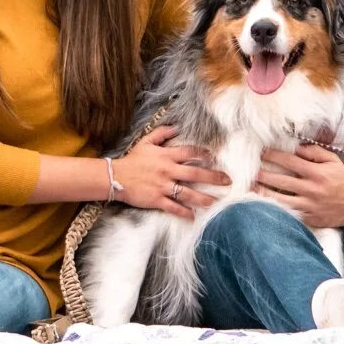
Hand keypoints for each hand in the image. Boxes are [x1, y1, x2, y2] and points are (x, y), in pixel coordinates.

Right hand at [111, 124, 227, 219]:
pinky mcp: (156, 199)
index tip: (214, 158)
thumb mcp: (145, 142)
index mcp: (166, 156)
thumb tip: (176, 127)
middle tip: (227, 181)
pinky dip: (184, 212)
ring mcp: (162, 186)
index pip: (190, 153)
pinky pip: (173, 207)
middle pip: (195, 174)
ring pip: (187, 193)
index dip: (204, 154)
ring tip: (216, 202)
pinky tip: (194, 216)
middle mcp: (167, 170)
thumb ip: (162, 133)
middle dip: (213, 178)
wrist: (115, 177)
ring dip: (203, 198)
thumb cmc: (132, 160)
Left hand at [255, 144, 343, 229]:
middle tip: (250, 171)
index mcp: (317, 173)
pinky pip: (289, 213)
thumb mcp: (333, 161)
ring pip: (281, 200)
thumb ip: (314, 152)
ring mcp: (309, 205)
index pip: (290, 161)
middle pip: (281, 180)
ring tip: (252, 188)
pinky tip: (264, 204)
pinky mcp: (309, 218)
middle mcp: (312, 189)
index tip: (262, 153)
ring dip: (264, 193)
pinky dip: (276, 208)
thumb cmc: (341, 179)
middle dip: (264, 175)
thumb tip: (296, 147)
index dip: (274, 156)